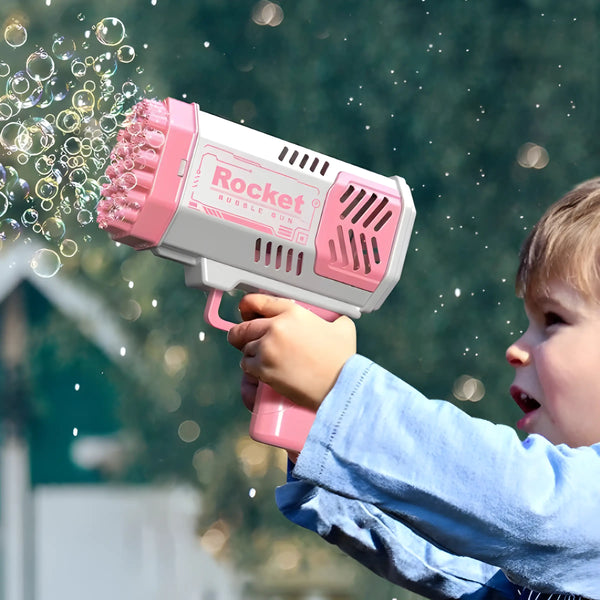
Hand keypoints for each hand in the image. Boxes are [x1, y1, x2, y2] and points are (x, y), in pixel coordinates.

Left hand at [227, 294, 355, 410]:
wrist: (339, 385)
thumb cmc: (342, 360)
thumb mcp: (342, 327)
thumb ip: (332, 318)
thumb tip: (332, 319)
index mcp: (293, 313)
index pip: (257, 302)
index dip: (248, 307)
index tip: (246, 311)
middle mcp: (276, 327)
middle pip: (244, 327)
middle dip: (242, 334)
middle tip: (245, 339)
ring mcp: (267, 349)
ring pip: (244, 347)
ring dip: (250, 352)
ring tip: (263, 358)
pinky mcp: (263, 369)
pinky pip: (246, 365)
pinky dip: (251, 368)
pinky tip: (262, 369)